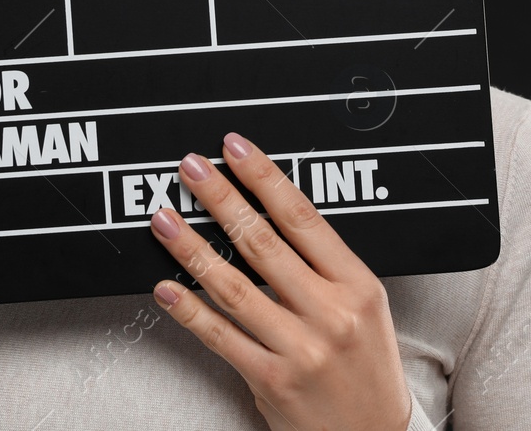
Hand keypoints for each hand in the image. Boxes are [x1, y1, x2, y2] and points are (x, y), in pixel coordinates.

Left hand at [149, 132, 412, 430]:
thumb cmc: (366, 366)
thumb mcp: (365, 305)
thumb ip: (325, 263)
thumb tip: (268, 213)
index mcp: (357, 285)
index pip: (302, 217)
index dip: (264, 177)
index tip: (235, 148)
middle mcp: (330, 314)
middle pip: (263, 243)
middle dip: (221, 199)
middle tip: (190, 168)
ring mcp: (300, 349)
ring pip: (234, 287)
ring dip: (192, 250)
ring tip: (163, 220)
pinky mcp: (272, 381)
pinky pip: (221, 338)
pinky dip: (190, 311)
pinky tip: (167, 288)